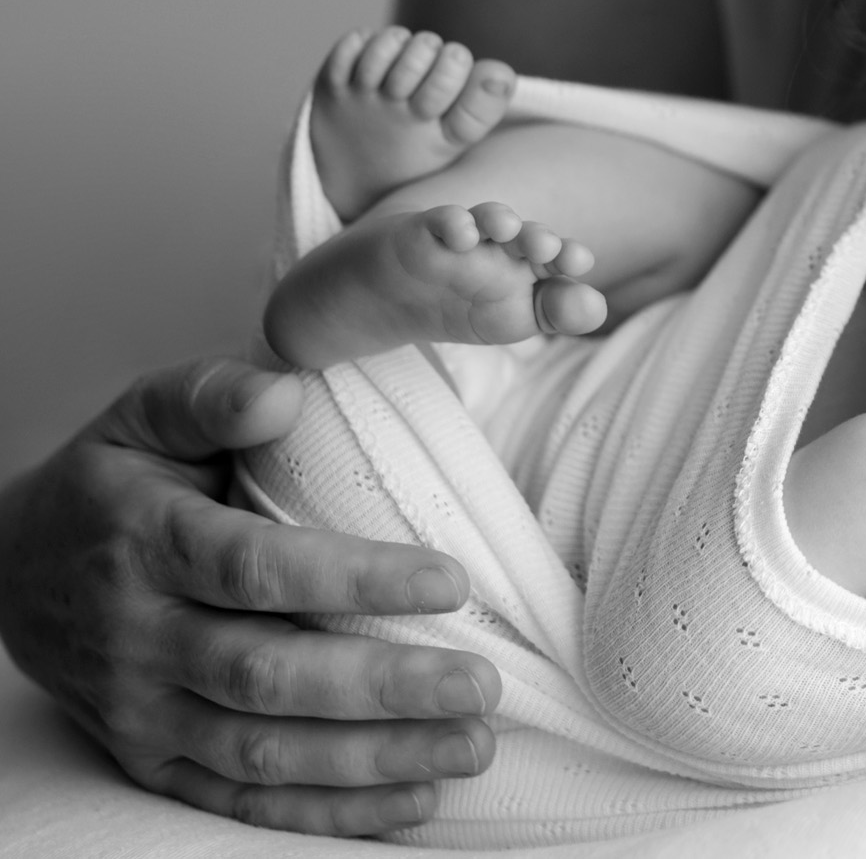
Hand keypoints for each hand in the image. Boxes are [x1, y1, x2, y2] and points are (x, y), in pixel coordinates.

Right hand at [0, 355, 502, 834]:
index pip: (256, 568)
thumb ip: (211, 396)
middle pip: (267, 675)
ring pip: (261, 750)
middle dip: (382, 687)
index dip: (355, 576)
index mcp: (146, 544)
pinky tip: (414, 799)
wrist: (9, 571)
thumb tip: (286, 393)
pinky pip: (241, 800)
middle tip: (481, 683)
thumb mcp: (143, 416)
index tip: (451, 579)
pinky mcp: (152, 761)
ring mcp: (142, 711)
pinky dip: (329, 811)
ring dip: (373, 758)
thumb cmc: (111, 483)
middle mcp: (139, 638)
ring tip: (471, 745)